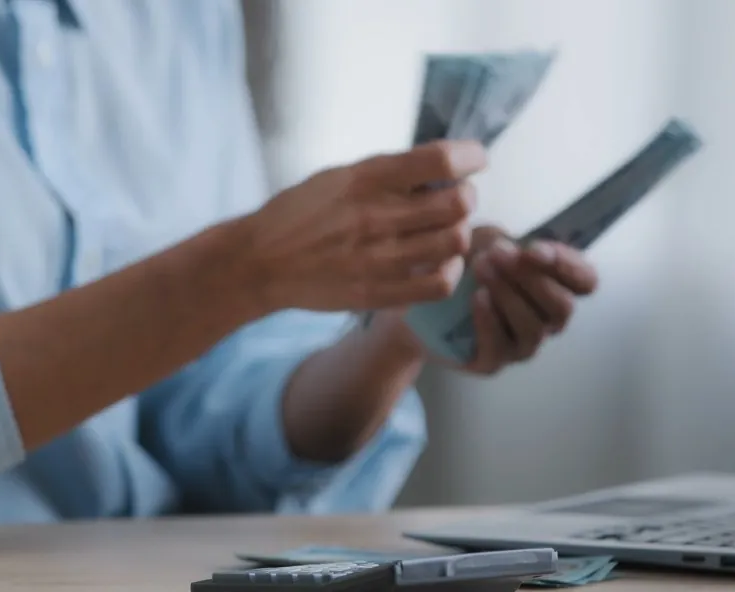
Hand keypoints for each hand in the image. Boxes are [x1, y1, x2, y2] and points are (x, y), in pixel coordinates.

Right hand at [238, 140, 485, 312]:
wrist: (259, 262)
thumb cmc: (298, 213)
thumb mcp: (337, 177)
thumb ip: (386, 174)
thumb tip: (438, 170)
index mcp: (365, 178)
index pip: (440, 161)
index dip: (470, 156)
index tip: (475, 159)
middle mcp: (377, 216)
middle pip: (458, 204)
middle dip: (467, 197)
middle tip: (458, 199)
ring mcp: (379, 258)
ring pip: (454, 242)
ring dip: (460, 232)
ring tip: (448, 231)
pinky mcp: (378, 292)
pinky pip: (439, 284)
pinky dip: (452, 272)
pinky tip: (443, 264)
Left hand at [460, 226, 598, 374]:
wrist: (418, 297)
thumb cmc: (459, 266)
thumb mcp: (481, 240)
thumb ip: (504, 240)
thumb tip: (517, 246)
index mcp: (554, 286)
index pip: (585, 281)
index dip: (566, 265)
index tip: (533, 249)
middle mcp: (545, 320)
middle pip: (562, 307)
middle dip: (531, 278)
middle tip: (497, 255)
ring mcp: (520, 344)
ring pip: (533, 328)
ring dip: (508, 296)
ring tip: (480, 269)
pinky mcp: (491, 362)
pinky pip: (499, 348)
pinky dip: (489, 321)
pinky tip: (476, 298)